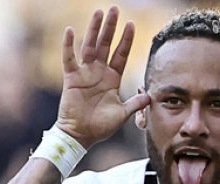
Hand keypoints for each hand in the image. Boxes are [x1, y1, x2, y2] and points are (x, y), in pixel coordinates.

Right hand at [56, 6, 149, 148]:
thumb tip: (151, 95)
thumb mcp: (123, 114)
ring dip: (94, 30)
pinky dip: (68, 45)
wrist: (80, 136)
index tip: (131, 25)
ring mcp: (85, 73)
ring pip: (90, 46)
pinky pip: (69, 59)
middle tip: (114, 9)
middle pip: (106, 45)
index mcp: (112, 78)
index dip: (126, 40)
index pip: (121, 54)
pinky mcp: (71, 78)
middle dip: (111, 27)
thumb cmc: (100, 126)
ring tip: (98, 12)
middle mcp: (99, 72)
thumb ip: (136, 104)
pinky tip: (70, 30)